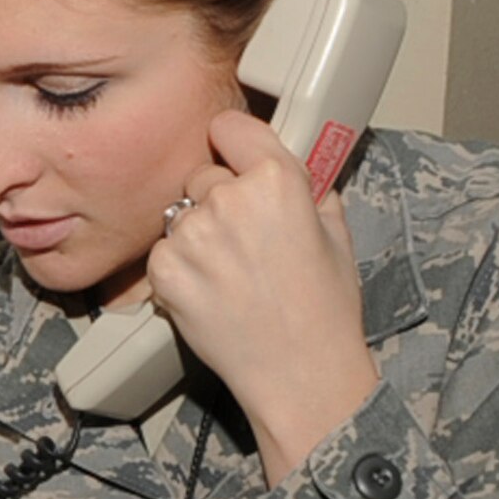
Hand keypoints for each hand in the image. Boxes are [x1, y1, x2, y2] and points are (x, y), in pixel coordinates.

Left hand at [147, 108, 378, 482]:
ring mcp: (192, 235)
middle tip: (241, 241)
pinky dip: (178, 269)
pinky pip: (162, 252)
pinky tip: (209, 292)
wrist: (298, 372)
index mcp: (277, 179)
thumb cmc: (323, 310)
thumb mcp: (336, 233)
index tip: (230, 153)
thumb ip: (309, 189)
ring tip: (228, 274)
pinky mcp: (164, 271)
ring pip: (180, 215)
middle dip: (217, 199)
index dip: (230, 143)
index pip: (230, 126)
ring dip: (196, 236)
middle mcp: (229, 199)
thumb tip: (293, 171)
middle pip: (202, 175)